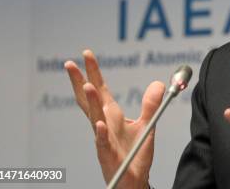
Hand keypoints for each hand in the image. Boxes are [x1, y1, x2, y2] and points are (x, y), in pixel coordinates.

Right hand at [64, 50, 164, 188]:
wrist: (134, 181)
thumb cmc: (135, 153)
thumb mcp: (147, 124)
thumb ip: (151, 104)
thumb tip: (158, 83)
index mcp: (111, 115)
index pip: (100, 89)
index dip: (93, 71)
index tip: (86, 53)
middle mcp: (103, 124)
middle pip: (89, 100)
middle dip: (80, 81)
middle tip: (71, 63)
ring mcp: (103, 139)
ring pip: (94, 118)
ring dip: (90, 102)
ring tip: (86, 85)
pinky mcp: (108, 155)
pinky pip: (102, 143)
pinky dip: (100, 133)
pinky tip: (98, 124)